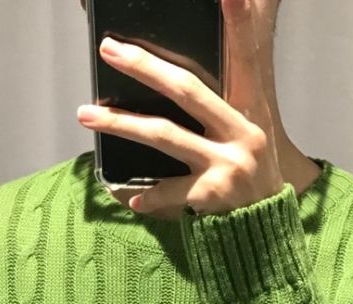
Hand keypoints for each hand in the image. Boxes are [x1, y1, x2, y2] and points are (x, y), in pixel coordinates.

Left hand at [76, 0, 284, 217]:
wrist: (267, 230)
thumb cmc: (250, 176)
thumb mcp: (250, 134)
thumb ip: (224, 106)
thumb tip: (175, 81)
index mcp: (251, 112)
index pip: (245, 58)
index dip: (239, 24)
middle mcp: (241, 133)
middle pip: (186, 90)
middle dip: (144, 68)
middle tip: (110, 50)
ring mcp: (226, 165)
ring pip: (163, 135)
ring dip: (120, 123)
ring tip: (86, 114)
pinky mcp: (212, 196)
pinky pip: (167, 190)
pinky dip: (146, 195)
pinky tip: (131, 196)